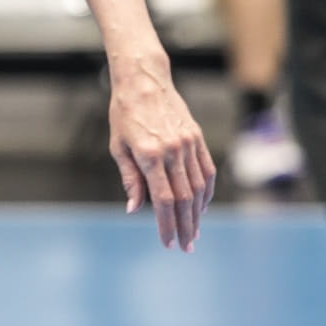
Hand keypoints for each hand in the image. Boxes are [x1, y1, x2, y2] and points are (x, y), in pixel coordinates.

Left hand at [108, 53, 215, 252]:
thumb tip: (134, 210)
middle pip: (184, 198)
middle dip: (185, 226)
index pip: (163, 200)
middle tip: (186, 246)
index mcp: (150, 154)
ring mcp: (189, 143)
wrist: (143, 79)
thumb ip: (131, 179)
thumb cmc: (124, 113)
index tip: (168, 242)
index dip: (166, 224)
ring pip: (199, 188)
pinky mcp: (197, 137)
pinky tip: (201, 207)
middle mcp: (173, 150)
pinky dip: (207, 193)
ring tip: (194, 232)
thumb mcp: (118, 146)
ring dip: (198, 214)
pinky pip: (207, 171)